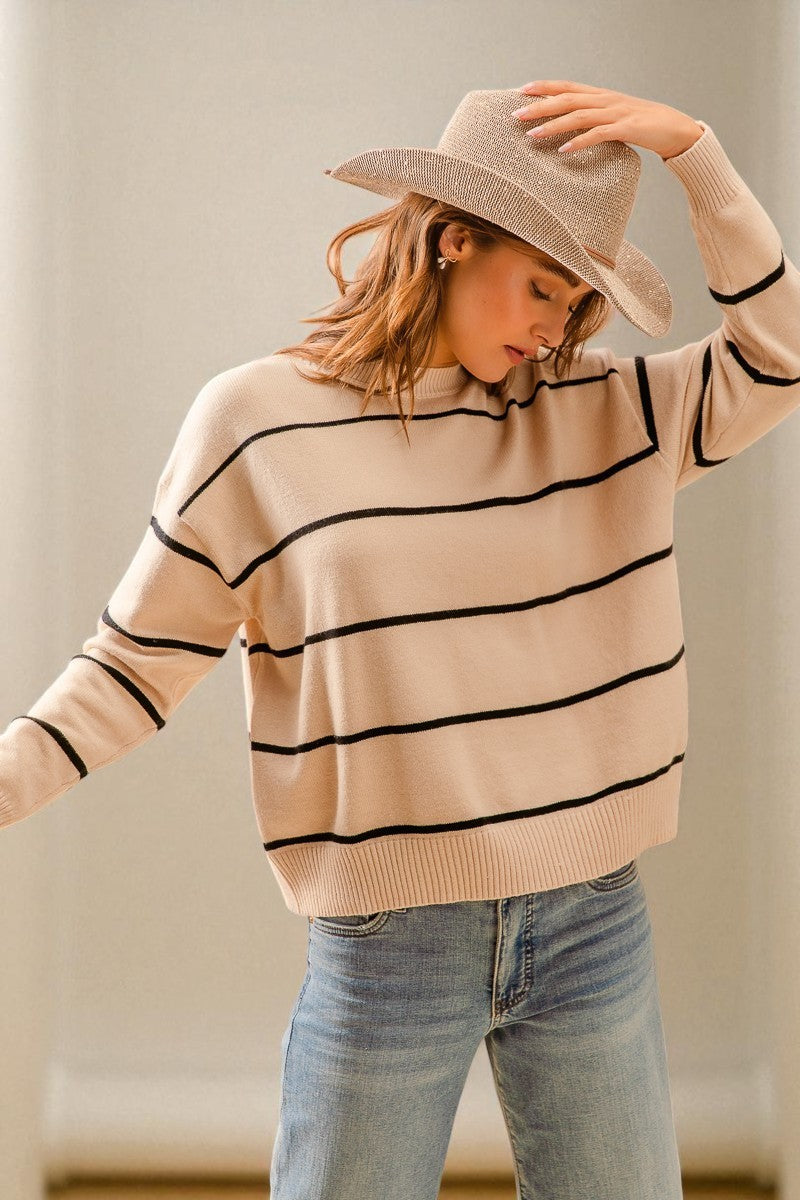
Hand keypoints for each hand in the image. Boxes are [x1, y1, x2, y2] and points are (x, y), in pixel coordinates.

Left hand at [512, 79, 703, 160]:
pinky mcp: (627, 129)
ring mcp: (616, 113)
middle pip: (568, 98)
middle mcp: (606, 100)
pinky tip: (564, 150)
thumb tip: (569, 129)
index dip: (545, 87)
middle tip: (517, 114)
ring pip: (579, 115)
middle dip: (540, 106)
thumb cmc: (642, 126)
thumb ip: (593, 120)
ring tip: (533, 134)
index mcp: (601, 96)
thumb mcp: (613, 119)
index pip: (568, 86)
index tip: (522, 91)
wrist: (675, 129)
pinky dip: (580, 141)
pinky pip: (599, 135)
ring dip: (554, 125)